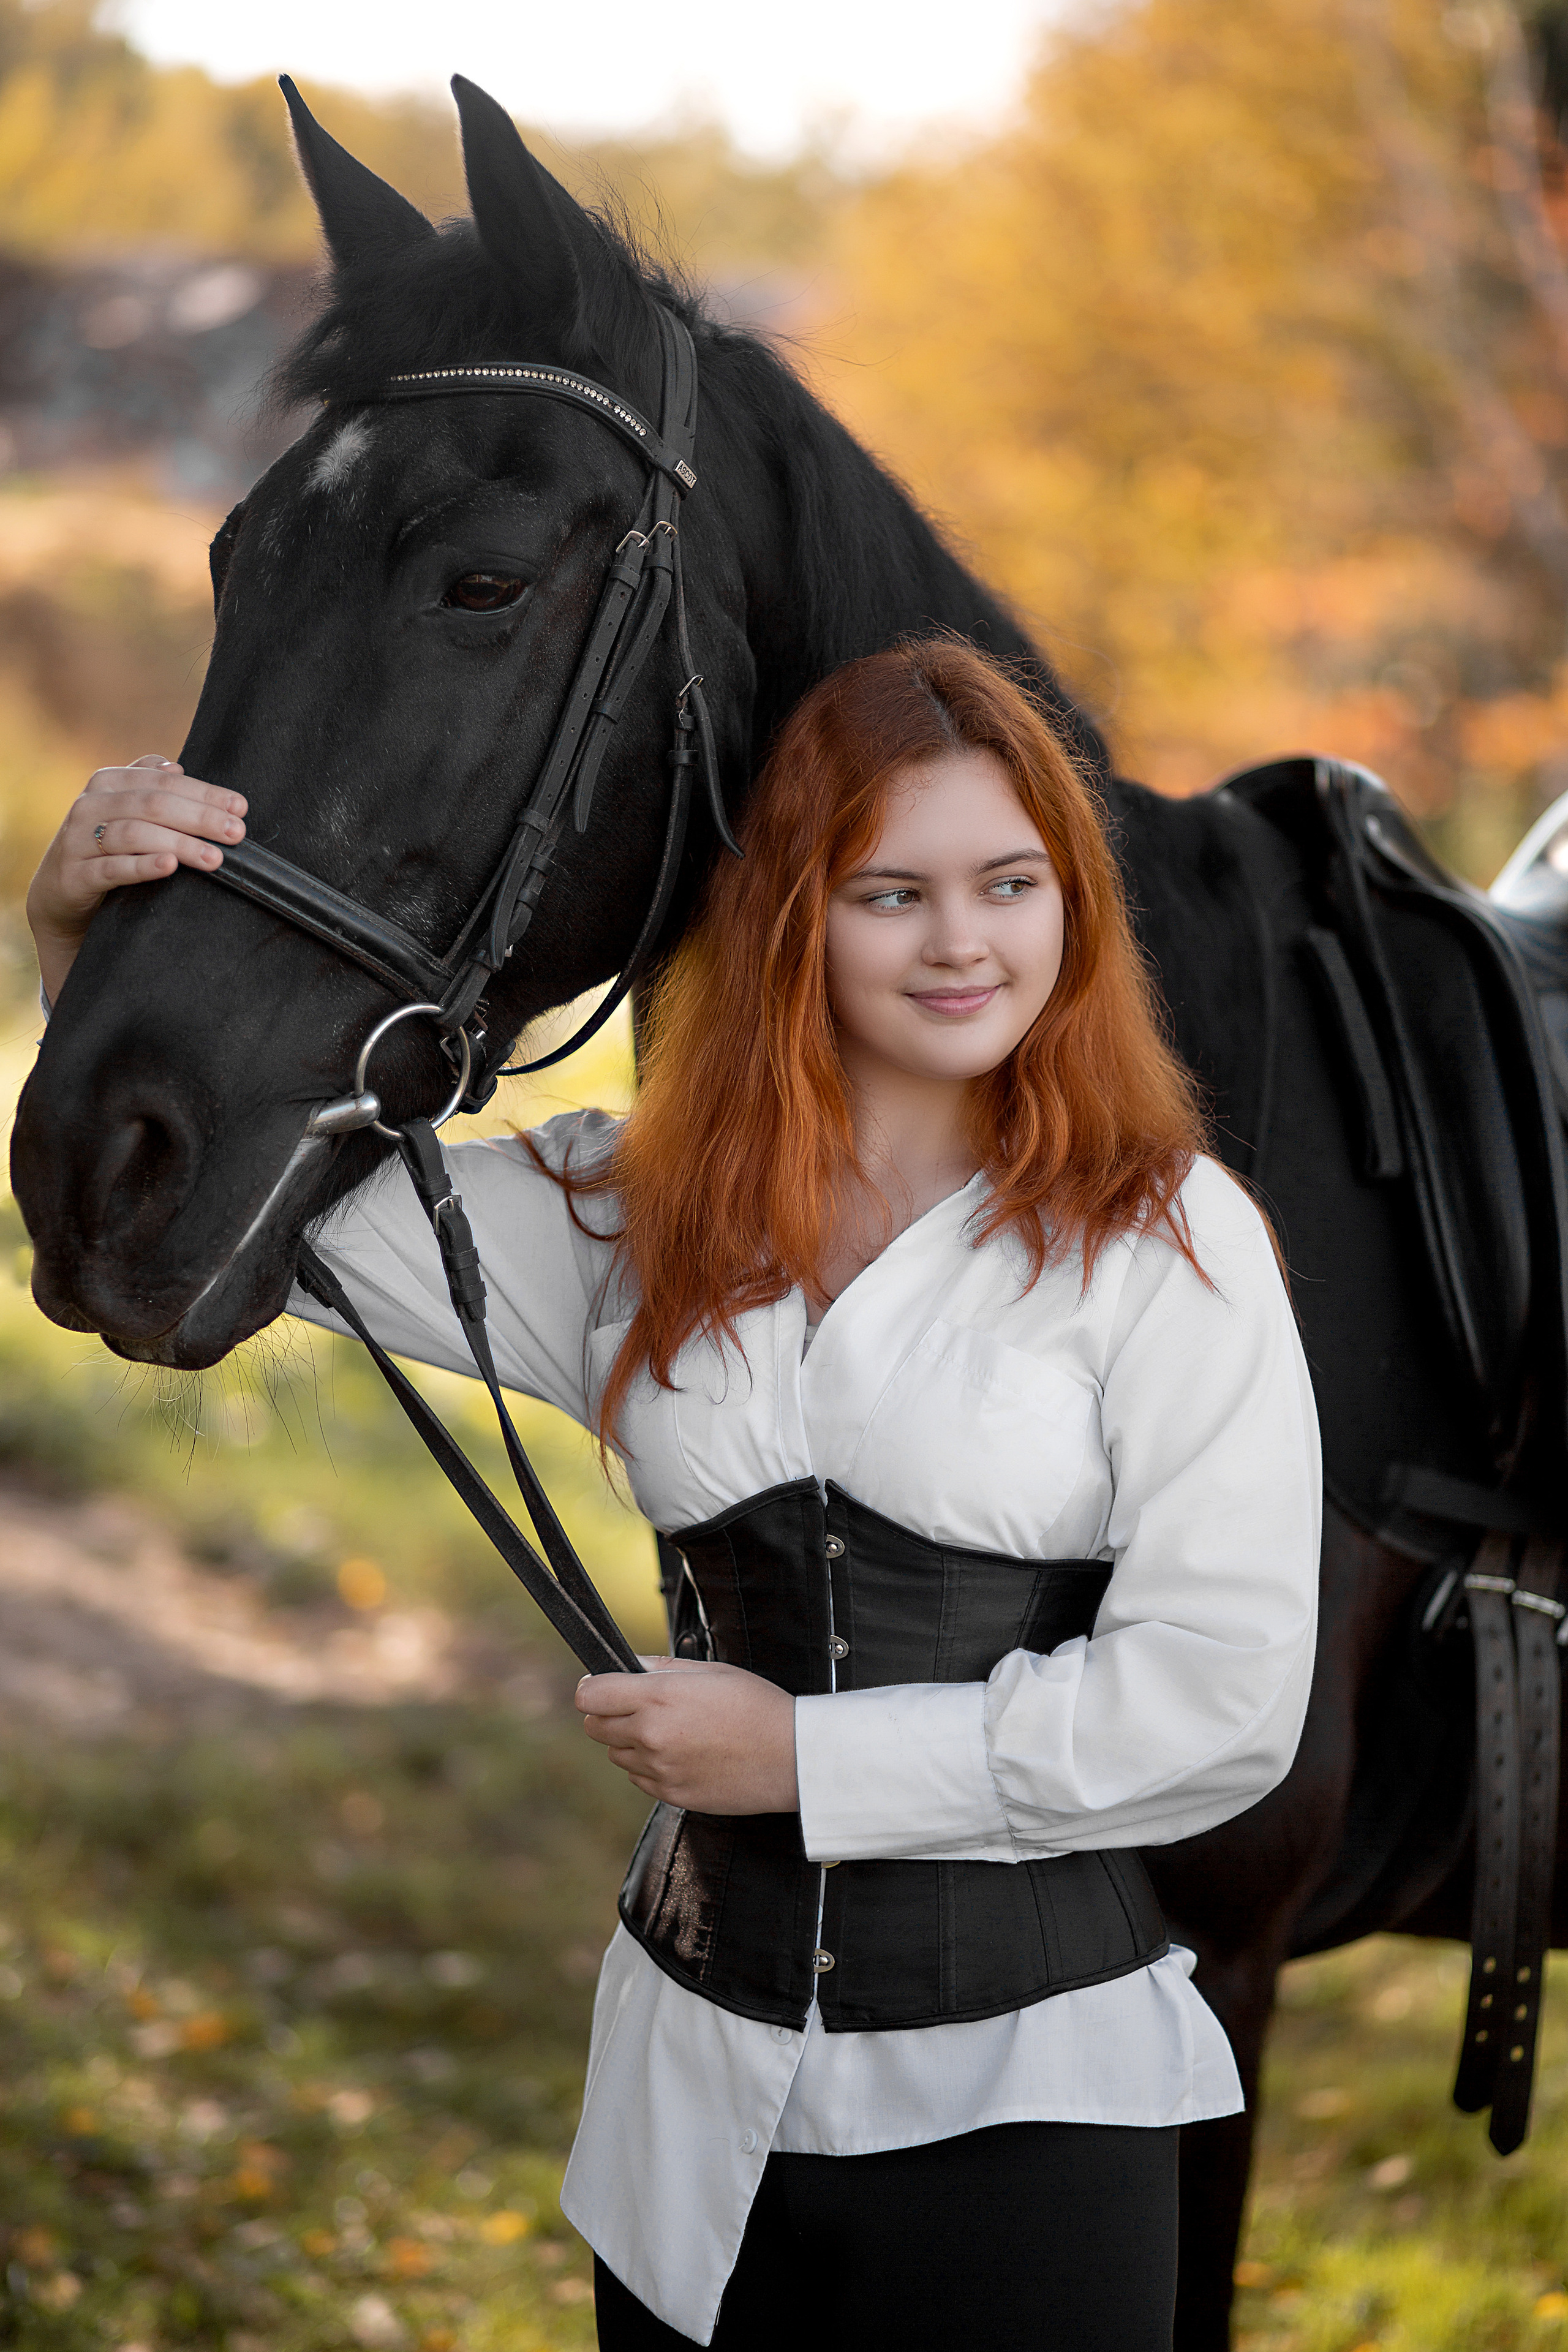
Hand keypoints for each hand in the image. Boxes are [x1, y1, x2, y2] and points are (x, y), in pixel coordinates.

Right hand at [27, 755, 246, 1002]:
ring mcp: (78, 840)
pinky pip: (111, 868)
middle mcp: (90, 806)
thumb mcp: (122, 812)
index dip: (204, 793)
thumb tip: (177, 766)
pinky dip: (142, 866)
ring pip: (134, 834)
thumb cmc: (103, 848)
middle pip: (154, 805)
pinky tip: (169, 866)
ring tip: (215, 858)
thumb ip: (147, 786)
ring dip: (180, 844)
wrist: (58, 892)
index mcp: (108, 783)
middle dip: (200, 818)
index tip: (240, 808)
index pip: (164, 782)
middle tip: (236, 833)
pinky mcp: (74, 875)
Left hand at [575, 1656, 798, 1814]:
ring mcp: (659, 1769)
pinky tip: (682, 1754)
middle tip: (638, 1707)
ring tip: (670, 1731)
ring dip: (630, 1742)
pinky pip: (639, 1778)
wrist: (792, 1757)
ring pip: (615, 1754)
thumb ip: (660, 1667)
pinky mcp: (671, 1795)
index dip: (593, 1688)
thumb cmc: (757, 1706)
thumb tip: (628, 1666)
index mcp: (658, 1697)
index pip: (589, 1696)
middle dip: (608, 1714)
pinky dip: (650, 1766)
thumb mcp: (711, 1671)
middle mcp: (650, 1735)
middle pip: (593, 1727)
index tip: (604, 1686)